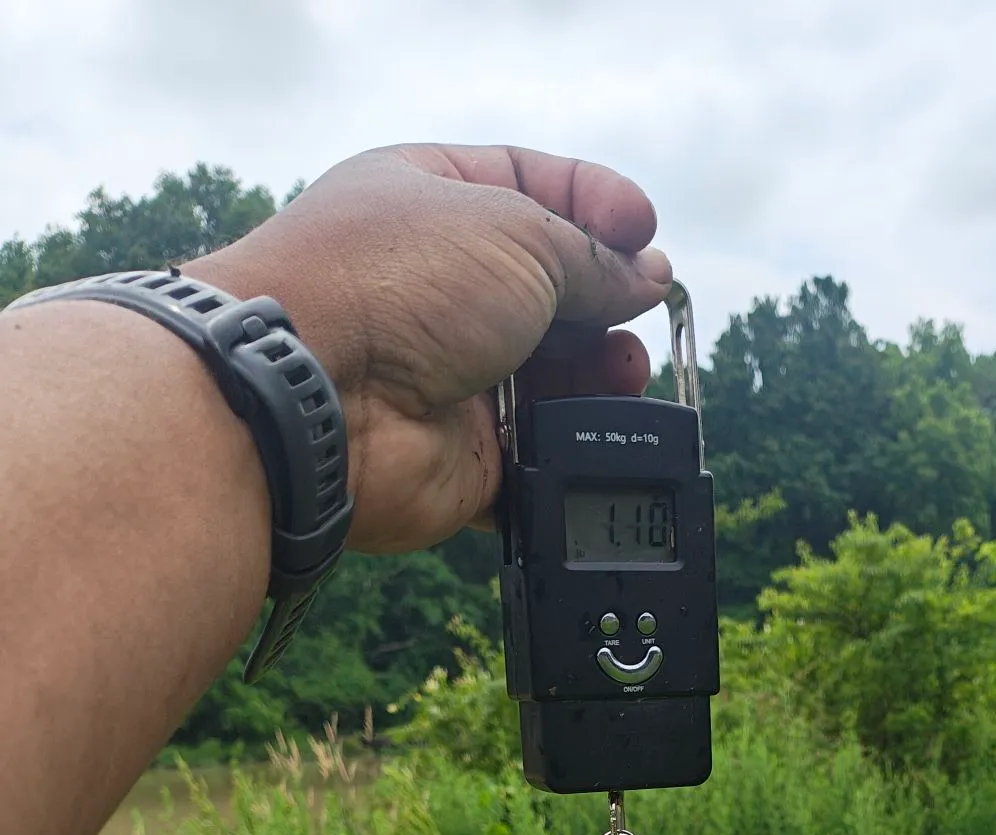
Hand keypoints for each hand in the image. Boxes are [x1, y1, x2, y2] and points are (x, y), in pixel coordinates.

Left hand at [187, 144, 671, 553]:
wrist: (319, 398)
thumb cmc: (394, 285)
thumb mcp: (518, 233)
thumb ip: (594, 258)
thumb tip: (647, 275)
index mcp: (433, 199)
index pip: (531, 185)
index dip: (595, 204)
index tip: (645, 231)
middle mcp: (438, 286)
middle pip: (551, 290)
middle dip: (607, 302)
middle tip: (640, 312)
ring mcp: (449, 372)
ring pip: (552, 378)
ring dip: (602, 376)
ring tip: (623, 374)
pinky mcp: (462, 453)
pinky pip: (536, 457)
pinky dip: (571, 451)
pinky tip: (592, 434)